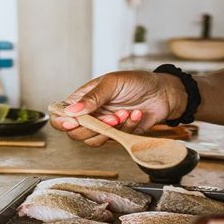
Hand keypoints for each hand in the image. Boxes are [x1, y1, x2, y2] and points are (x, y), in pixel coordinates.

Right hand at [49, 71, 186, 146]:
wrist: (163, 93)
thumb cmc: (137, 82)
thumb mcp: (112, 83)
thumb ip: (92, 98)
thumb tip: (72, 111)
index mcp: (82, 99)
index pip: (60, 115)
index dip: (61, 122)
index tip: (72, 123)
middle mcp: (90, 115)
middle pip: (74, 133)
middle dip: (92, 128)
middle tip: (109, 117)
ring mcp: (103, 127)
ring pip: (92, 141)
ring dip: (109, 130)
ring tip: (124, 113)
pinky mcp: (118, 136)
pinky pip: (114, 140)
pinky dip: (126, 128)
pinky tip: (135, 115)